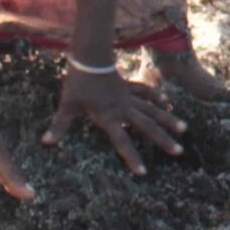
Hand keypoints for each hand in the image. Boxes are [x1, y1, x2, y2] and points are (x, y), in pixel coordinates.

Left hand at [44, 64, 186, 174]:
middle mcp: (123, 109)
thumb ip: (60, 124)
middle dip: (162, 139)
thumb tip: (46, 141)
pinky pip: (144, 92)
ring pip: (152, 110)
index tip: (143, 171)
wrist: (89, 58)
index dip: (132, 157)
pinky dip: (154, 95)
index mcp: (109, 117)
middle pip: (146, 126)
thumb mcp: (67, 105)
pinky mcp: (128, 86)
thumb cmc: (77, 83)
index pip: (122, 141)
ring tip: (183, 128)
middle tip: (179, 151)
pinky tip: (165, 100)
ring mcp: (128, 97)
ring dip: (167, 119)